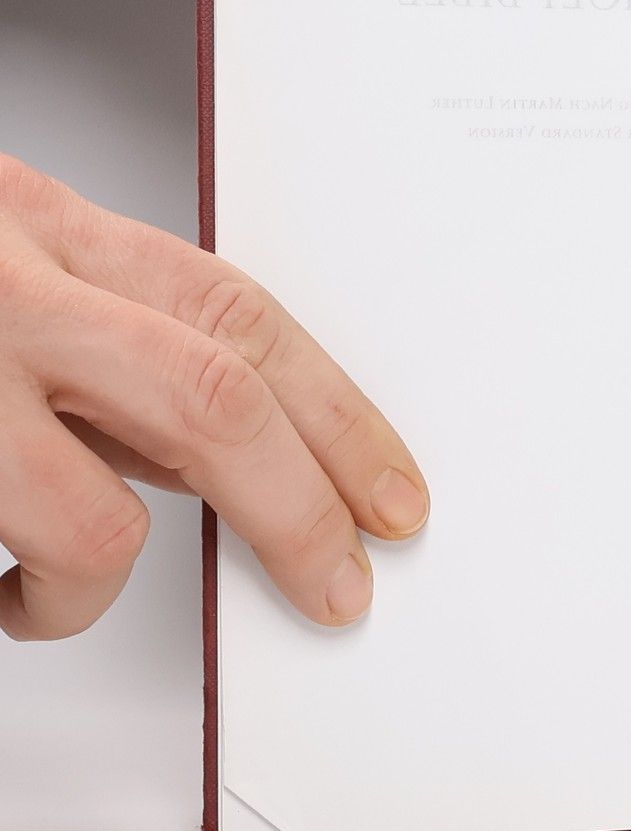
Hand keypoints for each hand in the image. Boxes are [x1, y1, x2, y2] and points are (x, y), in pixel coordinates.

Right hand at [0, 154, 426, 639]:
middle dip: (296, 508)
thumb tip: (227, 453)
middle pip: (207, 398)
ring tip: (41, 594)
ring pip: (82, 519)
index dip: (339, 414)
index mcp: (32, 229)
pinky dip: (6, 601)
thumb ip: (98, 341)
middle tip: (336, 588)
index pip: (237, 318)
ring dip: (85, 590)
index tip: (391, 495)